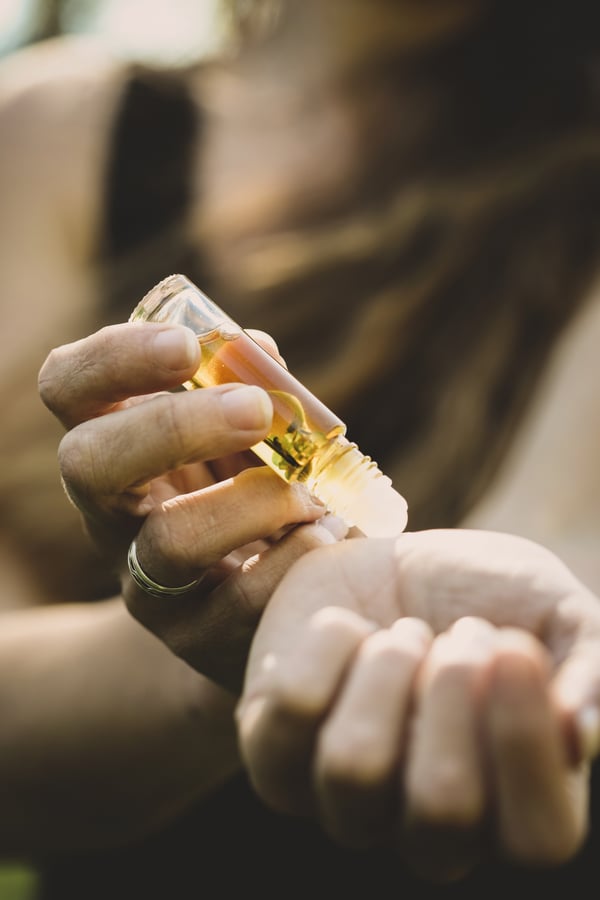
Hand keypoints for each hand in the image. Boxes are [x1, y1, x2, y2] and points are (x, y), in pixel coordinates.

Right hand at [38, 321, 345, 690]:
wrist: (249, 606)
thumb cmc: (244, 493)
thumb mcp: (238, 437)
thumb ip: (245, 390)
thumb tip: (259, 349)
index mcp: (113, 444)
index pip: (68, 387)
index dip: (113, 358)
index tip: (185, 344)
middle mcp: (108, 513)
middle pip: (88, 462)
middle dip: (174, 426)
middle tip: (256, 410)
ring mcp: (144, 581)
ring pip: (168, 542)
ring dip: (251, 504)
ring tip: (309, 492)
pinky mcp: (193, 636)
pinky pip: (236, 603)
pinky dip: (292, 558)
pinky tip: (328, 536)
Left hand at [236, 529, 599, 879]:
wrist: (394, 560)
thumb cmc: (483, 596)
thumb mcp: (556, 611)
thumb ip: (590, 665)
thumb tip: (584, 734)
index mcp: (510, 810)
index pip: (536, 837)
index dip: (525, 739)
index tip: (513, 645)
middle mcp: (424, 827)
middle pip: (441, 808)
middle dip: (452, 690)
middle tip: (459, 635)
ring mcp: (341, 799)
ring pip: (355, 767)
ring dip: (389, 669)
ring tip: (404, 635)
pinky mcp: (274, 751)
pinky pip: (292, 711)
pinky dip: (330, 645)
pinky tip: (351, 629)